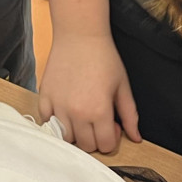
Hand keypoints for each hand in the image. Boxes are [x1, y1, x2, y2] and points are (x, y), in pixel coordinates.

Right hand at [38, 32, 140, 153]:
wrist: (80, 35)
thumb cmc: (103, 57)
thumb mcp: (123, 87)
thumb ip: (130, 115)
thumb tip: (136, 137)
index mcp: (99, 111)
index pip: (105, 146)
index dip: (112, 138)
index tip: (113, 125)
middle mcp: (77, 112)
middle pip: (85, 145)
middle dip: (95, 138)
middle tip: (99, 120)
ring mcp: (58, 105)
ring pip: (65, 137)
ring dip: (75, 132)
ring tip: (82, 116)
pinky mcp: (44, 96)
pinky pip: (46, 121)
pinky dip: (55, 121)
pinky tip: (65, 111)